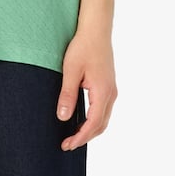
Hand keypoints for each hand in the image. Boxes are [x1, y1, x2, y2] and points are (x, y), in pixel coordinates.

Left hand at [56, 32, 117, 150]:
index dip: (80, 137)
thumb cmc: (83, 47)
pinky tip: (81, 119)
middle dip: (85, 137)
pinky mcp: (108, 85)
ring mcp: (111, 90)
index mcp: (103, 92)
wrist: (96, 30)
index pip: (93, 124)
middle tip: (67, 144)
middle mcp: (110, 94)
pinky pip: (103, 109)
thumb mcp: (71, 70)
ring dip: (90, 129)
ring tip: (73, 135)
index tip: (67, 145)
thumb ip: (67, 94)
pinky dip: (93, 119)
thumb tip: (63, 117)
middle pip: (100, 125)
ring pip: (103, 118)